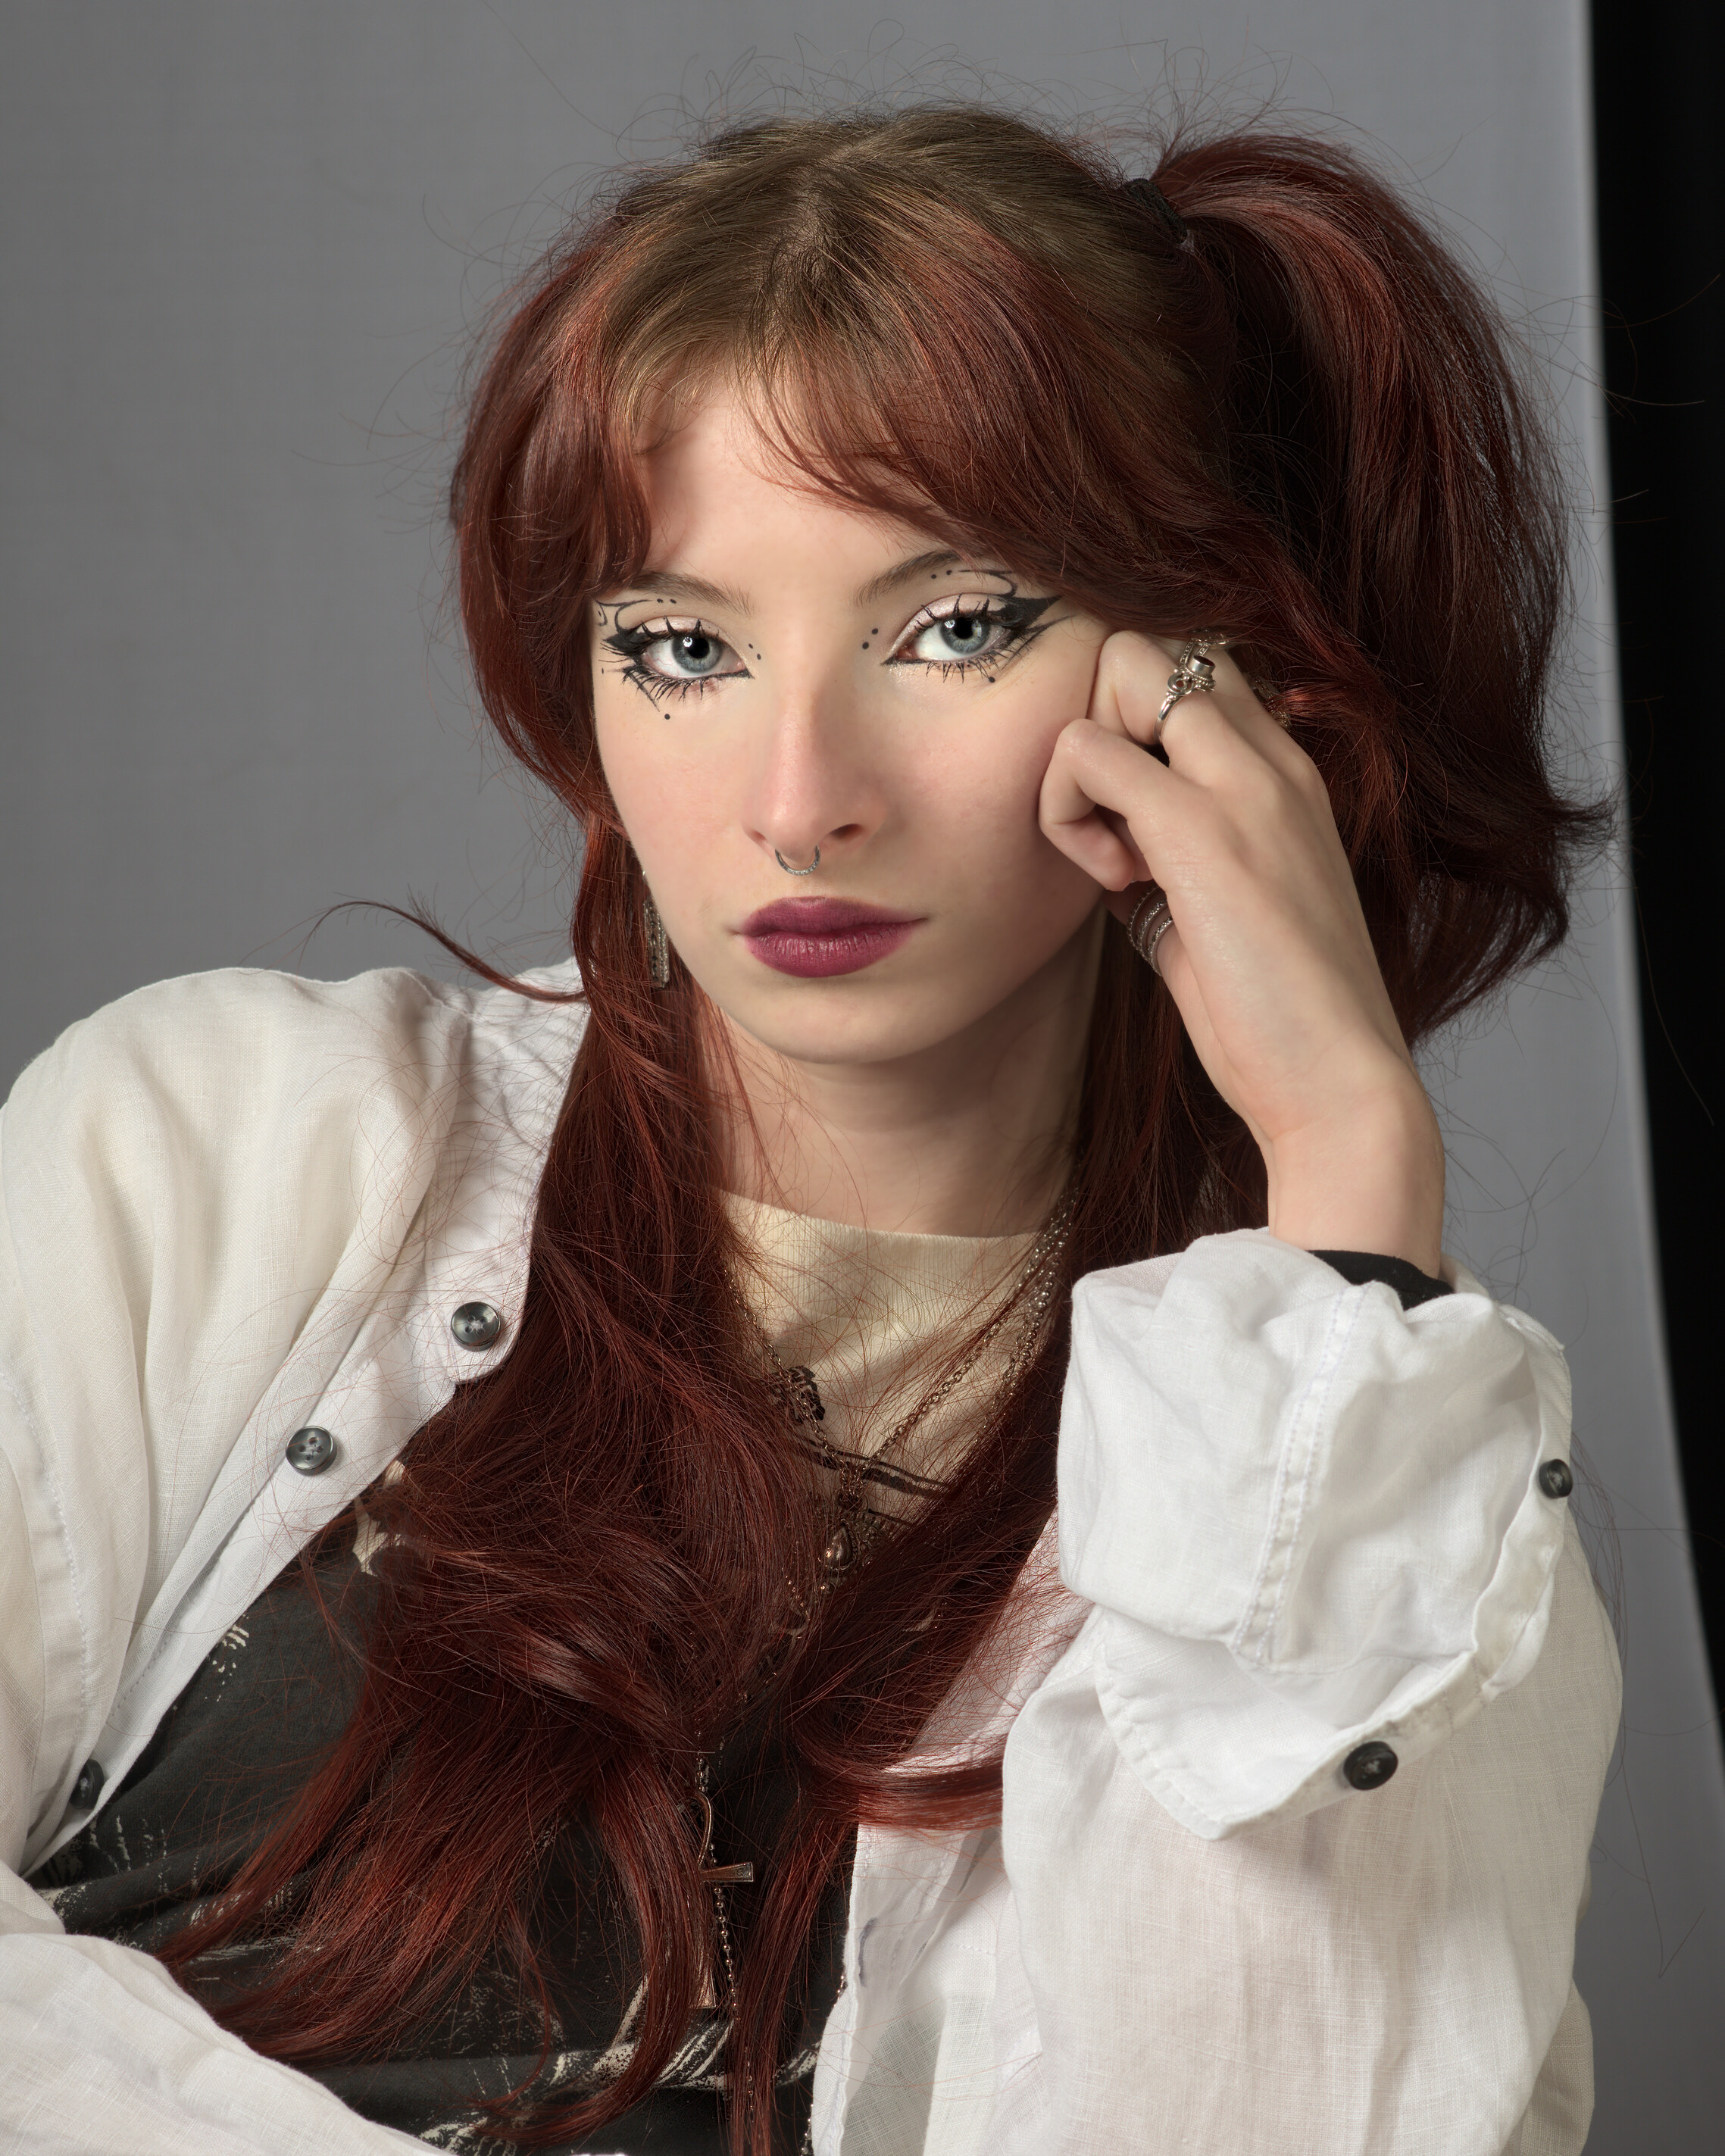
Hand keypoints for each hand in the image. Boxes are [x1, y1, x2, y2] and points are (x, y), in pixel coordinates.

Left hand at [1038, 633, 1444, 1274]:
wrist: (1338, 1085)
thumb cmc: (1277, 1021)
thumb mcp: (1218, 918)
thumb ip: (1171, 867)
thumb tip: (1110, 855)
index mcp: (1288, 777)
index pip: (1195, 675)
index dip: (1133, 736)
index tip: (1135, 834)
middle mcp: (1273, 759)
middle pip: (1151, 647)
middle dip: (1102, 725)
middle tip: (1115, 833)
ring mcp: (1242, 784)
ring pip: (1120, 667)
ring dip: (1084, 765)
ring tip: (1116, 864)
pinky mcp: (1201, 828)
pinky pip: (1086, 752)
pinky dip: (1069, 815)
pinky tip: (1113, 885)